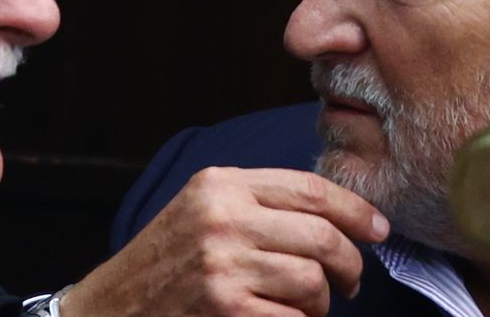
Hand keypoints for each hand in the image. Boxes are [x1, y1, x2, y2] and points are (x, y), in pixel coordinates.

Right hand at [63, 167, 388, 315]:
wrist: (111, 309)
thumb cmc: (166, 263)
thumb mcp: (203, 210)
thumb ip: (258, 202)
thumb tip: (337, 214)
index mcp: (220, 185)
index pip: (310, 189)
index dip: (355, 210)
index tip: (377, 229)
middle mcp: (222, 218)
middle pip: (321, 236)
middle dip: (349, 263)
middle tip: (350, 280)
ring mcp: (222, 266)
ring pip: (313, 281)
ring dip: (322, 302)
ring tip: (309, 306)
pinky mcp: (226, 309)